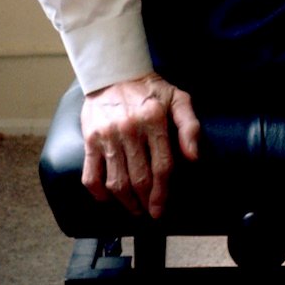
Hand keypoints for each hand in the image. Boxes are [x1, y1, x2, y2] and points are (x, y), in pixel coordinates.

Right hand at [80, 72, 199, 219]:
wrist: (114, 72)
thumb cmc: (150, 90)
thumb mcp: (178, 99)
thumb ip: (189, 126)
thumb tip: (194, 157)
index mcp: (154, 120)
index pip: (162, 166)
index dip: (163, 192)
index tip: (161, 208)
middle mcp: (130, 129)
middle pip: (139, 178)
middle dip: (145, 202)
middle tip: (149, 212)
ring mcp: (107, 136)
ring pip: (115, 182)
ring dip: (125, 202)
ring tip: (133, 209)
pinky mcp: (90, 140)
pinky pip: (90, 176)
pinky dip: (98, 193)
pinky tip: (108, 198)